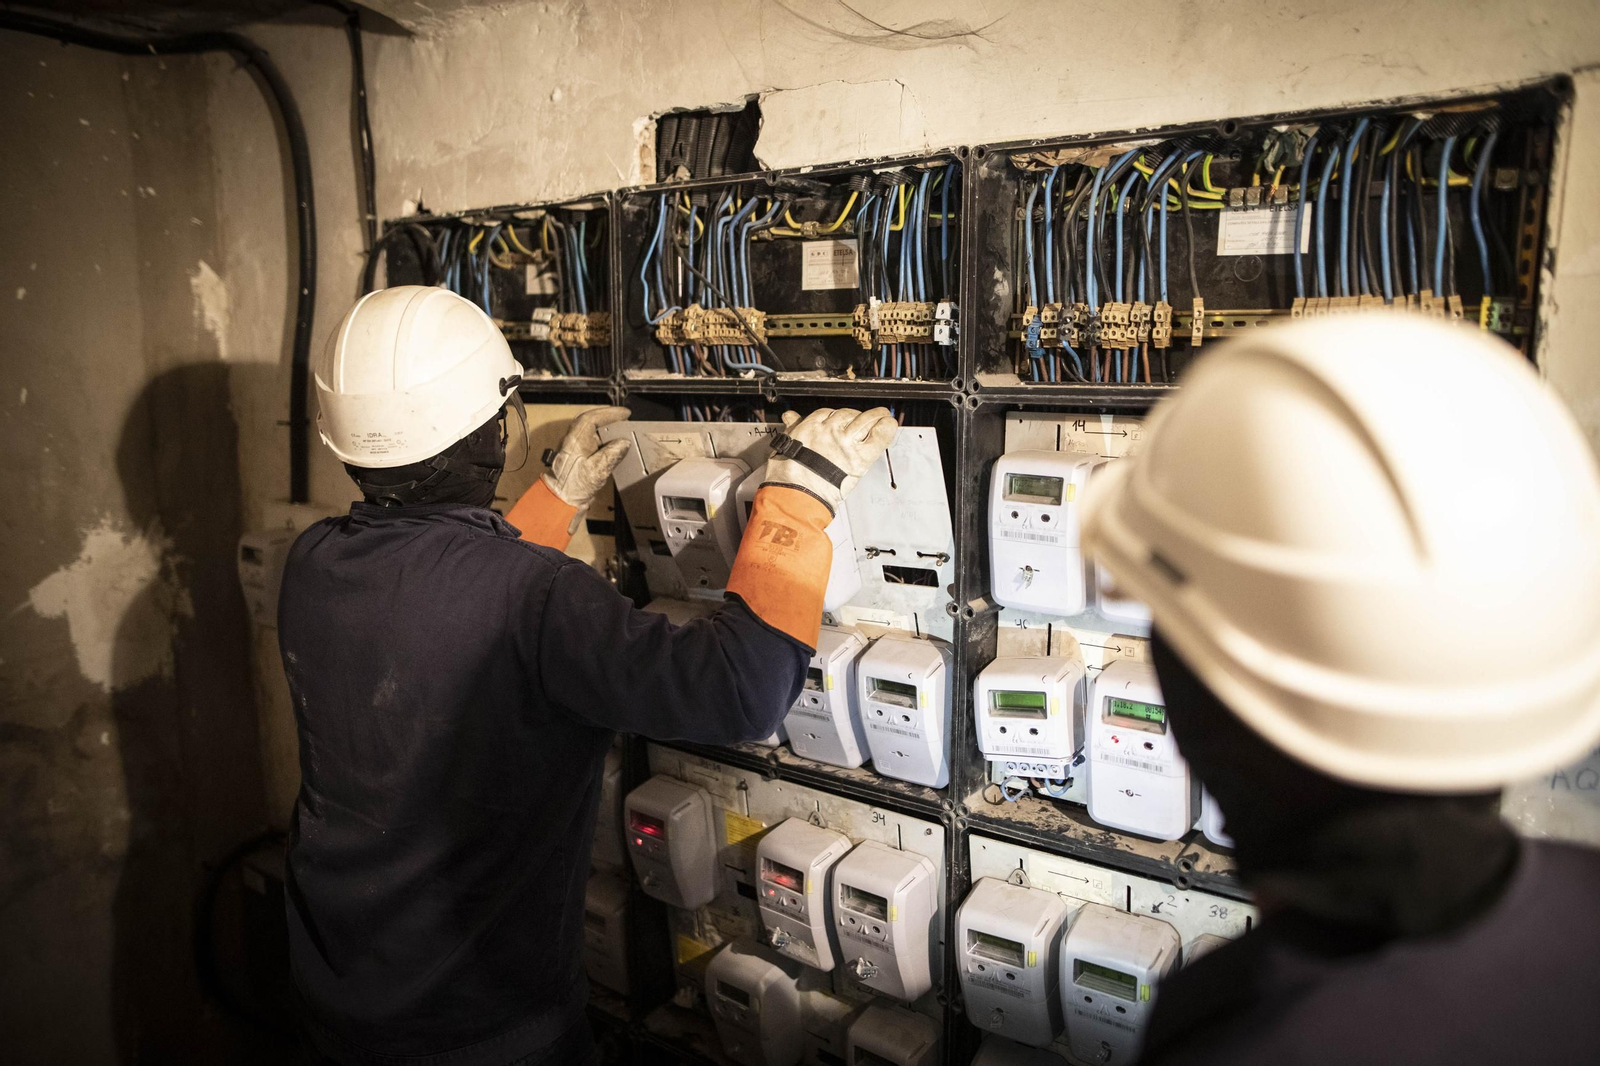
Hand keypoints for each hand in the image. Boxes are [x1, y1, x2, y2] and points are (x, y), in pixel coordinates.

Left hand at [543, 406, 632, 510]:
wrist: (559, 500)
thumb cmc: (571, 487)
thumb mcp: (596, 471)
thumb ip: (611, 455)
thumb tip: (623, 443)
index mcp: (575, 440)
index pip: (592, 418)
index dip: (609, 413)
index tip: (624, 413)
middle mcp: (574, 441)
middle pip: (591, 422)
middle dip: (608, 418)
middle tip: (624, 418)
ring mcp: (575, 449)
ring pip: (592, 432)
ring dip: (607, 429)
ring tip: (622, 430)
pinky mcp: (579, 457)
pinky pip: (593, 442)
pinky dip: (605, 440)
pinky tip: (613, 446)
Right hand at [764, 408, 897, 513]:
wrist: (795, 491)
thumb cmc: (786, 475)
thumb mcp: (785, 445)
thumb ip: (792, 428)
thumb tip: (790, 417)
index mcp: (811, 426)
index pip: (829, 412)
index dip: (839, 415)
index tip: (843, 418)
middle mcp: (830, 430)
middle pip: (848, 413)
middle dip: (857, 415)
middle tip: (865, 417)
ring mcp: (845, 442)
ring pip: (864, 421)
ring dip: (876, 417)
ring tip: (883, 415)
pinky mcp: (858, 457)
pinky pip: (877, 437)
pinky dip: (886, 430)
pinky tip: (890, 425)